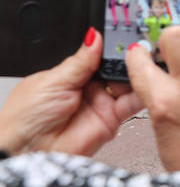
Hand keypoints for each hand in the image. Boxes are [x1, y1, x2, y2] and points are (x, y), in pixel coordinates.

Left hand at [0, 29, 140, 157]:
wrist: (28, 149)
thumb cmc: (27, 117)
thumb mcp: (54, 79)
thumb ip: (81, 60)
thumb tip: (94, 36)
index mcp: (73, 74)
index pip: (100, 56)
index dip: (113, 48)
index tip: (125, 39)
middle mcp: (89, 89)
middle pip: (118, 69)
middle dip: (129, 60)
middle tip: (137, 51)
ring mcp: (101, 105)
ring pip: (129, 85)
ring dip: (138, 74)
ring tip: (143, 64)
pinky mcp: (111, 121)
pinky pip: (132, 105)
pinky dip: (142, 93)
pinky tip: (146, 83)